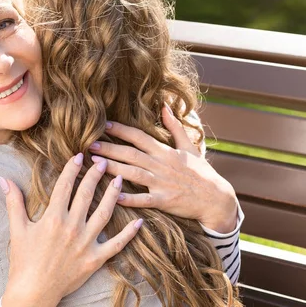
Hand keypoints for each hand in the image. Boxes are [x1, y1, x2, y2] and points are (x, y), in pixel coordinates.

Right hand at [0, 154, 142, 306]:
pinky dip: (129, 233)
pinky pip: (117, 244)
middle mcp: (72, 227)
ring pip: (104, 213)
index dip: (72, 168)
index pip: (65, 186)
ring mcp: (86, 243)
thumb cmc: (23, 261)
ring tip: (119, 178)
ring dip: (113, 194)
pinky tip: (139, 221)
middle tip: (103, 161)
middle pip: (86, 194)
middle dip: (95, 175)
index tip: (79, 156)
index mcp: (53, 218)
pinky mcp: (95, 258)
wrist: (33, 292)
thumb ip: (14, 201)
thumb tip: (3, 179)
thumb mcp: (17, 229)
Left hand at [90, 104, 237, 232]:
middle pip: (130, 154)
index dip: (121, 130)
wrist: (216, 198)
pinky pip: (143, 199)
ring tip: (94, 163)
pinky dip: (128, 198)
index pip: (139, 137)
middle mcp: (161, 165)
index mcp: (165, 152)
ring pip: (132, 173)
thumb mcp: (189, 146)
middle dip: (109, 148)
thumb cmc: (201, 172)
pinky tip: (113, 195)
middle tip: (89, 143)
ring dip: (112, 168)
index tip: (104, 124)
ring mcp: (162, 183)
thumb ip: (175, 127)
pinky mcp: (164, 201)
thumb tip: (164, 106)